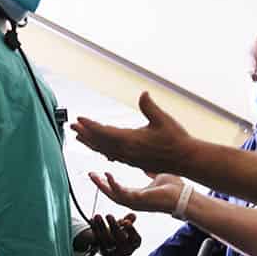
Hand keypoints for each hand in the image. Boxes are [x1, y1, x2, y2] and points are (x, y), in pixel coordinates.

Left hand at [72, 92, 194, 175]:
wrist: (185, 159)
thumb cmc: (176, 139)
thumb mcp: (163, 119)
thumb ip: (150, 107)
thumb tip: (143, 93)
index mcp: (130, 140)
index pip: (104, 131)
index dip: (90, 125)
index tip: (78, 119)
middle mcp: (126, 151)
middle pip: (99, 142)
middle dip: (85, 134)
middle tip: (71, 126)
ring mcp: (129, 158)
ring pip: (104, 150)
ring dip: (90, 143)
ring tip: (79, 137)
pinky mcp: (133, 162)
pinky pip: (112, 156)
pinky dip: (102, 150)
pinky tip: (99, 149)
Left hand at [78, 213, 142, 255]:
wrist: (111, 245)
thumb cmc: (121, 233)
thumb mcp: (126, 226)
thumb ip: (129, 220)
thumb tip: (133, 215)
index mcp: (135, 244)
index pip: (135, 239)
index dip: (131, 231)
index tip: (126, 221)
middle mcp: (127, 251)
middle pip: (121, 240)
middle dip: (115, 227)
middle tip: (108, 215)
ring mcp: (116, 254)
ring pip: (108, 241)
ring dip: (101, 227)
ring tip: (97, 216)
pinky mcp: (105, 254)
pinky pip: (99, 242)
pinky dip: (95, 230)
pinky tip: (92, 221)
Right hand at [89, 171, 184, 215]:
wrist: (184, 196)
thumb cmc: (174, 189)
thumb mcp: (157, 175)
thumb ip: (150, 171)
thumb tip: (148, 164)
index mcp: (137, 195)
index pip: (117, 189)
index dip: (107, 182)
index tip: (98, 172)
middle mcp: (133, 201)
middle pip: (110, 194)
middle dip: (99, 184)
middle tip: (89, 174)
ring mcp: (135, 202)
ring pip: (112, 195)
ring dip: (101, 185)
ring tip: (92, 175)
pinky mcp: (138, 201)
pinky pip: (121, 193)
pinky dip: (113, 184)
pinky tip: (107, 174)